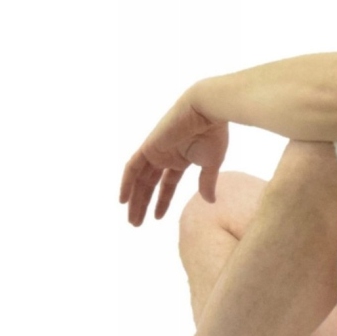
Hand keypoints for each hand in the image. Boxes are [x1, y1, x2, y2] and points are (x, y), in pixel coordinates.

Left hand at [117, 94, 228, 225]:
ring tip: (132, 219)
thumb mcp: (212, 164)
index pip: (167, 183)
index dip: (162, 201)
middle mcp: (165, 155)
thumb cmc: (213, 134)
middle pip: (149, 184)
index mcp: (181, 159)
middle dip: (143, 204)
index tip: (157, 218)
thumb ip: (207, 182)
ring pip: (139, 179)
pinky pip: (131, 168)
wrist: (207, 111)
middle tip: (136, 224)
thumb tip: (210, 202)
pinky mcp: (148, 147)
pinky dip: (125, 183)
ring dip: (134, 199)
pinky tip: (122, 200)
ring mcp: (155, 151)